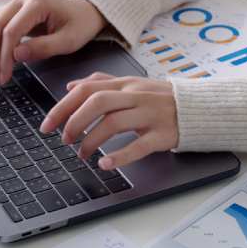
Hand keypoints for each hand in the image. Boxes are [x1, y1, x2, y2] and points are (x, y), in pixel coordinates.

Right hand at [0, 0, 106, 85]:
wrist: (86, 10)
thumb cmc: (81, 24)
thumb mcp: (69, 40)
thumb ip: (43, 48)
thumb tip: (15, 56)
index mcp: (37, 3)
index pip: (10, 31)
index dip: (3, 56)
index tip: (4, 77)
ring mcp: (14, 3)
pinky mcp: (11, 11)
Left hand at [40, 73, 178, 169]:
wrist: (199, 108)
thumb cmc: (161, 98)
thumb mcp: (132, 84)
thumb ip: (102, 83)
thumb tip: (72, 86)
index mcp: (125, 84)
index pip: (87, 90)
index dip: (63, 107)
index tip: (47, 125)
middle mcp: (135, 96)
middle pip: (97, 103)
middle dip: (75, 122)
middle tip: (65, 140)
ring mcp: (149, 114)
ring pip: (114, 123)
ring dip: (92, 141)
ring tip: (82, 154)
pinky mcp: (162, 134)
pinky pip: (138, 145)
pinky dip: (119, 156)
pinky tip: (105, 164)